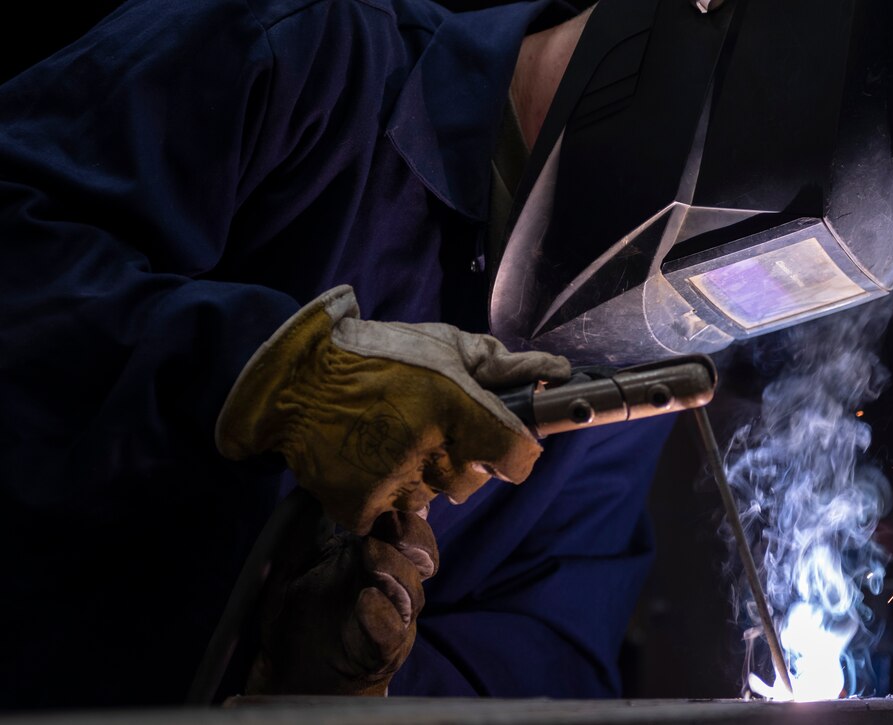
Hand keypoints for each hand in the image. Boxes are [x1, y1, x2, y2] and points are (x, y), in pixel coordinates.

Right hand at [216, 285, 569, 532]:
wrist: (293, 379)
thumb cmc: (376, 354)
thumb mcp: (443, 344)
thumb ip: (502, 364)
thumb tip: (556, 372)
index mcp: (450, 403)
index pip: (514, 456)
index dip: (515, 452)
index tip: (506, 446)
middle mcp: (423, 447)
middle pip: (472, 481)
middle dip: (460, 459)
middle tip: (427, 427)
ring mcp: (389, 481)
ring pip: (432, 498)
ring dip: (421, 475)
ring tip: (391, 437)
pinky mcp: (358, 506)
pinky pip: (394, 514)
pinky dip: (386, 491)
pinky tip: (369, 456)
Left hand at [246, 510, 438, 695]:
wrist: (292, 668)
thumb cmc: (298, 610)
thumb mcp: (294, 562)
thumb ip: (308, 528)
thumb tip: (314, 486)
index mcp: (375, 555)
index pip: (405, 527)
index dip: (403, 510)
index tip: (387, 493)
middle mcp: (392, 583)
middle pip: (421, 554)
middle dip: (411, 536)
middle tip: (388, 523)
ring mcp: (391, 617)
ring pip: (412, 591)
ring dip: (394, 569)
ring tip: (371, 555)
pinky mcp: (382, 650)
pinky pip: (392, 632)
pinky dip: (382, 615)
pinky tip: (366, 600)